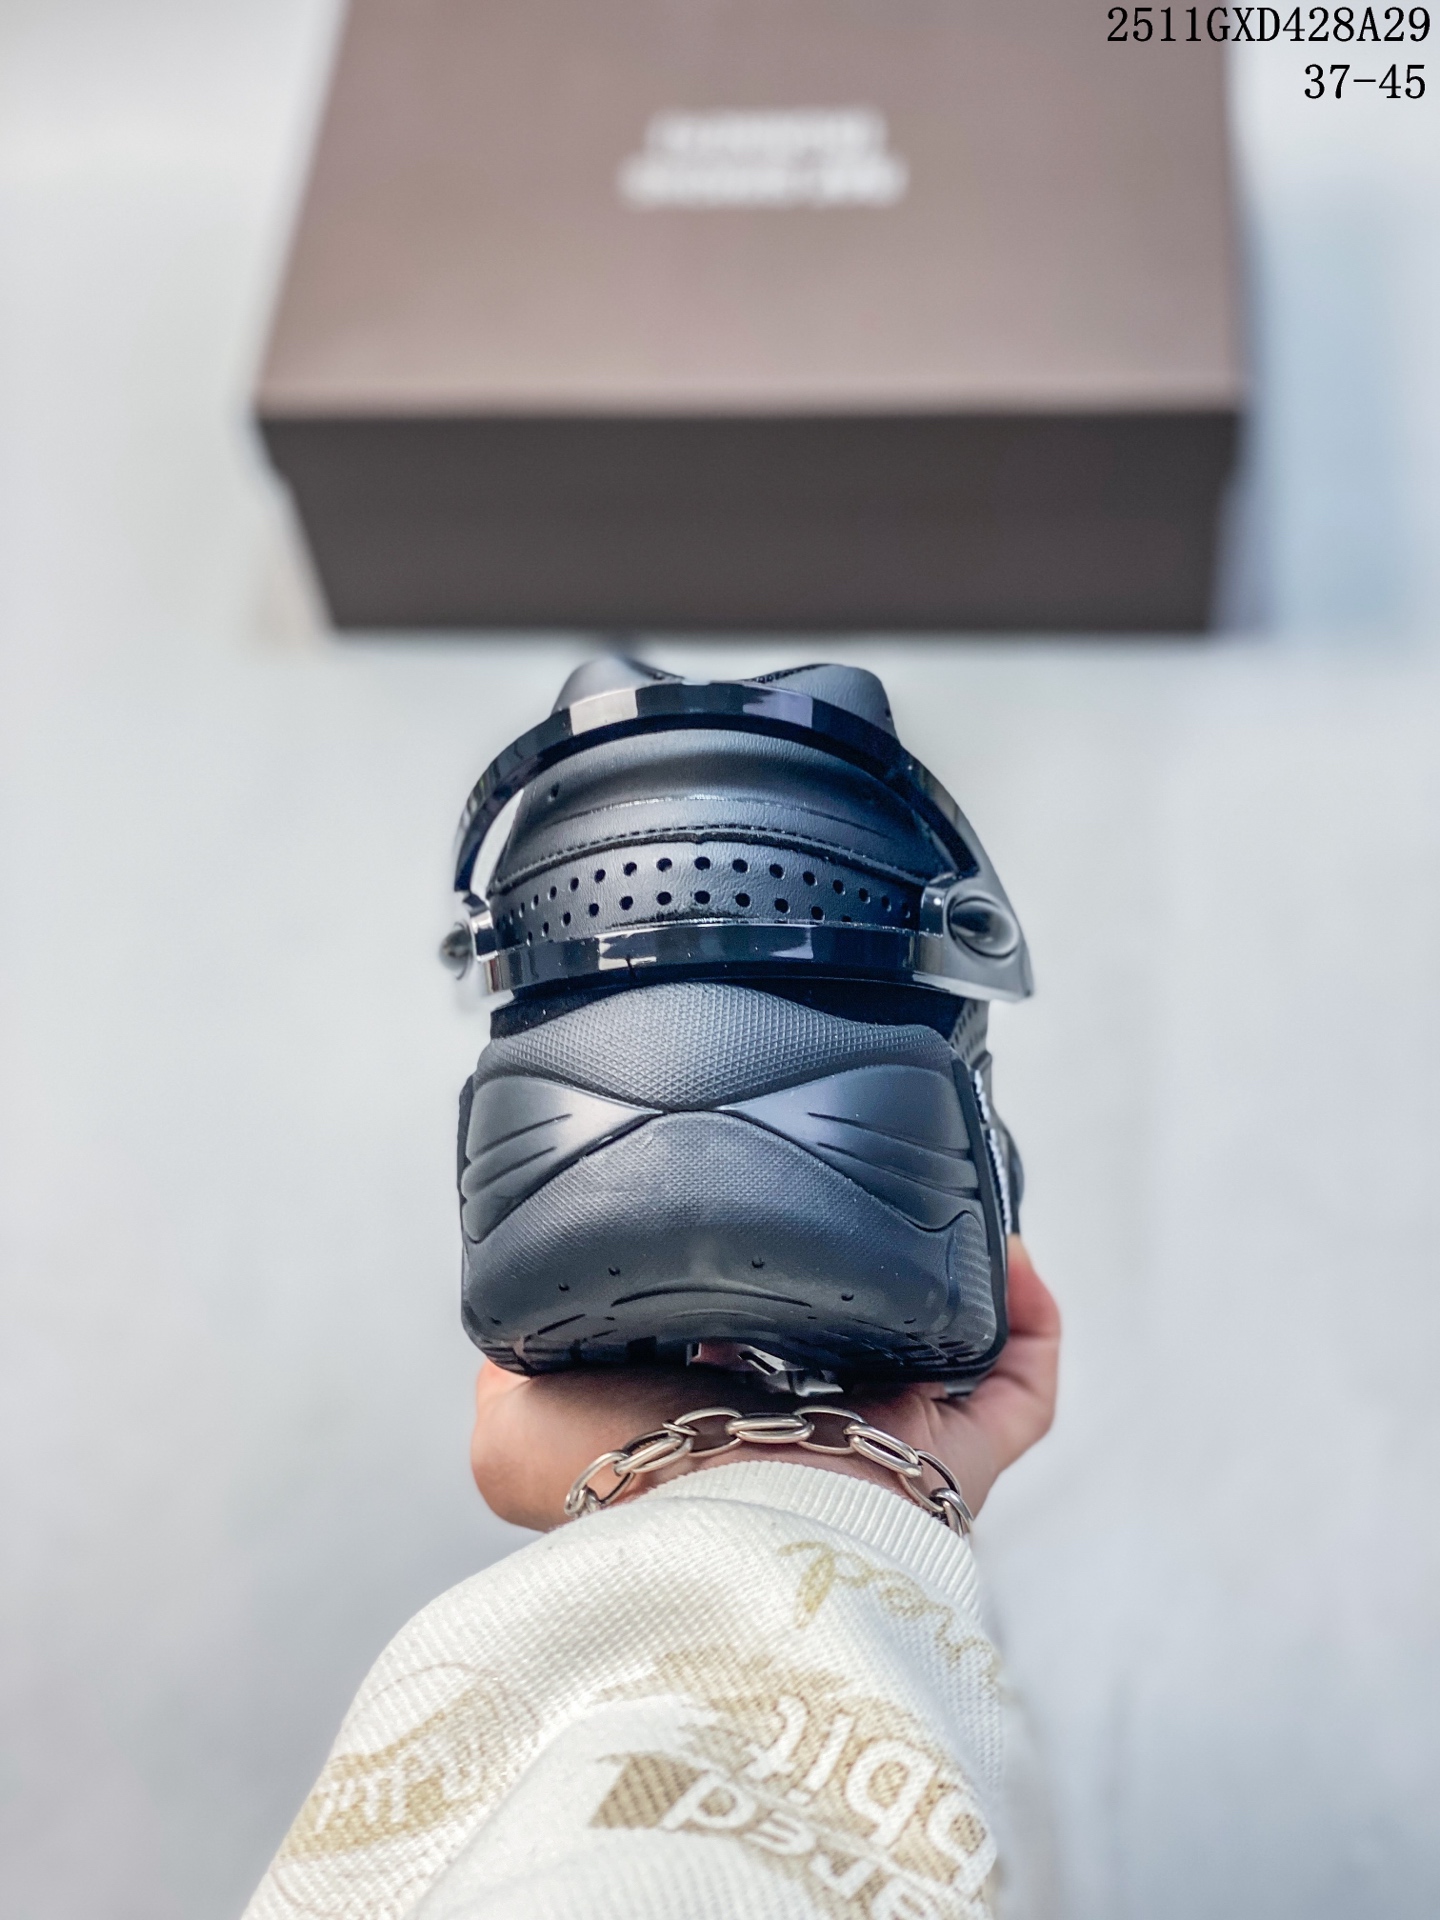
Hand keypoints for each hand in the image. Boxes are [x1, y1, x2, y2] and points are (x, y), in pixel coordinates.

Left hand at [471, 1238, 1059, 1531]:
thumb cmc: (621, 1494)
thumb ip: (513, 1361)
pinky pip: (1021, 1384)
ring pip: (952, 1358)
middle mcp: (815, 1444)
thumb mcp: (519, 1422)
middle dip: (874, 1273)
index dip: (768, 1281)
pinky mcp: (962, 1463)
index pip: (761, 1348)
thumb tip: (518, 1327)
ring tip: (946, 1196)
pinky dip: (1024, 1313)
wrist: (712, 1536)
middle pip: (868, 1346)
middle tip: (870, 1196)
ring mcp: (896, 1455)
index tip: (765, 1209)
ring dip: (956, 1278)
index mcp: (722, 1431)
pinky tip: (1003, 1246)